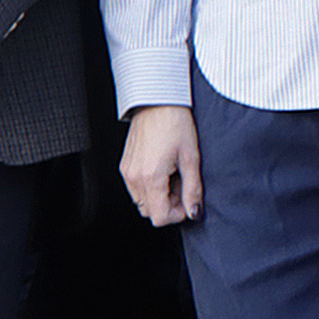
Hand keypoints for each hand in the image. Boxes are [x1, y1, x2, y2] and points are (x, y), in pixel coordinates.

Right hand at [121, 105, 201, 226]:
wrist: (157, 100)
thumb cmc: (175, 123)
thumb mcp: (191, 157)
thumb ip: (193, 189)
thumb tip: (194, 211)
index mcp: (150, 177)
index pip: (159, 217)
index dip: (177, 214)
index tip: (188, 202)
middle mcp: (134, 177)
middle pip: (149, 212)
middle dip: (168, 205)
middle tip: (182, 186)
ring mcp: (127, 171)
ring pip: (141, 201)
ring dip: (158, 196)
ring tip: (172, 175)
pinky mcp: (125, 164)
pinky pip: (135, 188)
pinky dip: (149, 186)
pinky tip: (162, 169)